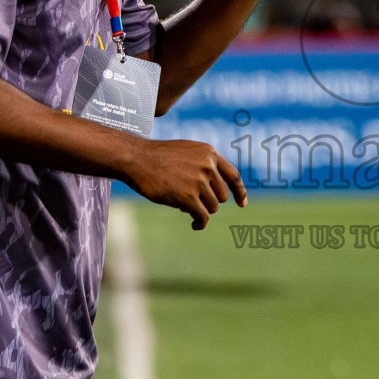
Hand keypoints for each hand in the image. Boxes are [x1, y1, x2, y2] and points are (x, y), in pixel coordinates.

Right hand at [121, 138, 247, 230]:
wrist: (136, 159)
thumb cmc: (157, 157)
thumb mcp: (185, 152)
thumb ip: (203, 165)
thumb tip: (215, 191)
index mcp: (209, 153)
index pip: (234, 175)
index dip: (239, 191)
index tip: (242, 204)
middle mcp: (208, 166)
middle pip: (222, 195)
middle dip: (210, 201)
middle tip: (192, 201)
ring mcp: (199, 181)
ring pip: (213, 207)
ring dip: (201, 210)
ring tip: (185, 206)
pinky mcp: (188, 197)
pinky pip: (203, 217)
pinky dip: (200, 224)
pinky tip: (195, 226)